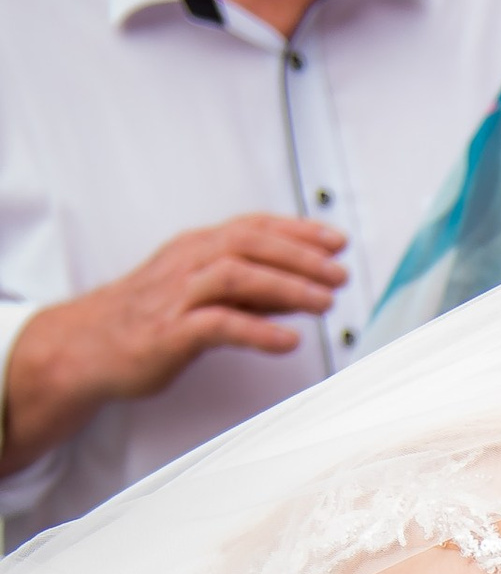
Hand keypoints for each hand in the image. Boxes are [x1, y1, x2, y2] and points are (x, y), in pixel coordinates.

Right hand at [2, 218, 346, 473]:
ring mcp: (176, 296)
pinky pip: (218, 325)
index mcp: (196, 247)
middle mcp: (187, 263)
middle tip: (339, 273)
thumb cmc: (150, 317)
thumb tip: (306, 285)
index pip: (253, 227)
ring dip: (286, 288)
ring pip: (236, 277)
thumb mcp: (204, 292)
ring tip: (324, 303)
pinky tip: (288, 341)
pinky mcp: (169, 333)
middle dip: (300, 256)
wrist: (88, 346)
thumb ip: (252, 288)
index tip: (336, 240)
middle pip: (249, 245)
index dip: (297, 231)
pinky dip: (257, 330)